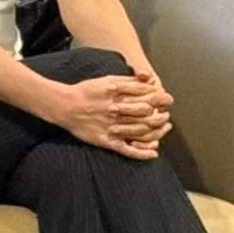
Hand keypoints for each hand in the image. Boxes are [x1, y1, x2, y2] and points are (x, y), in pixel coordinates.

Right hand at [56, 74, 173, 159]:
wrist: (65, 106)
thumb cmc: (87, 91)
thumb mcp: (108, 79)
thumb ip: (129, 81)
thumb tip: (149, 80)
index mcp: (117, 93)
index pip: (145, 95)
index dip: (160, 98)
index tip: (168, 99)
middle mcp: (115, 109)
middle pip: (145, 112)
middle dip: (160, 113)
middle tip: (167, 114)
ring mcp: (112, 127)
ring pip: (140, 131)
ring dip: (156, 130)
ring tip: (164, 127)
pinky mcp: (107, 141)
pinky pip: (127, 149)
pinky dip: (142, 153)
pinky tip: (153, 153)